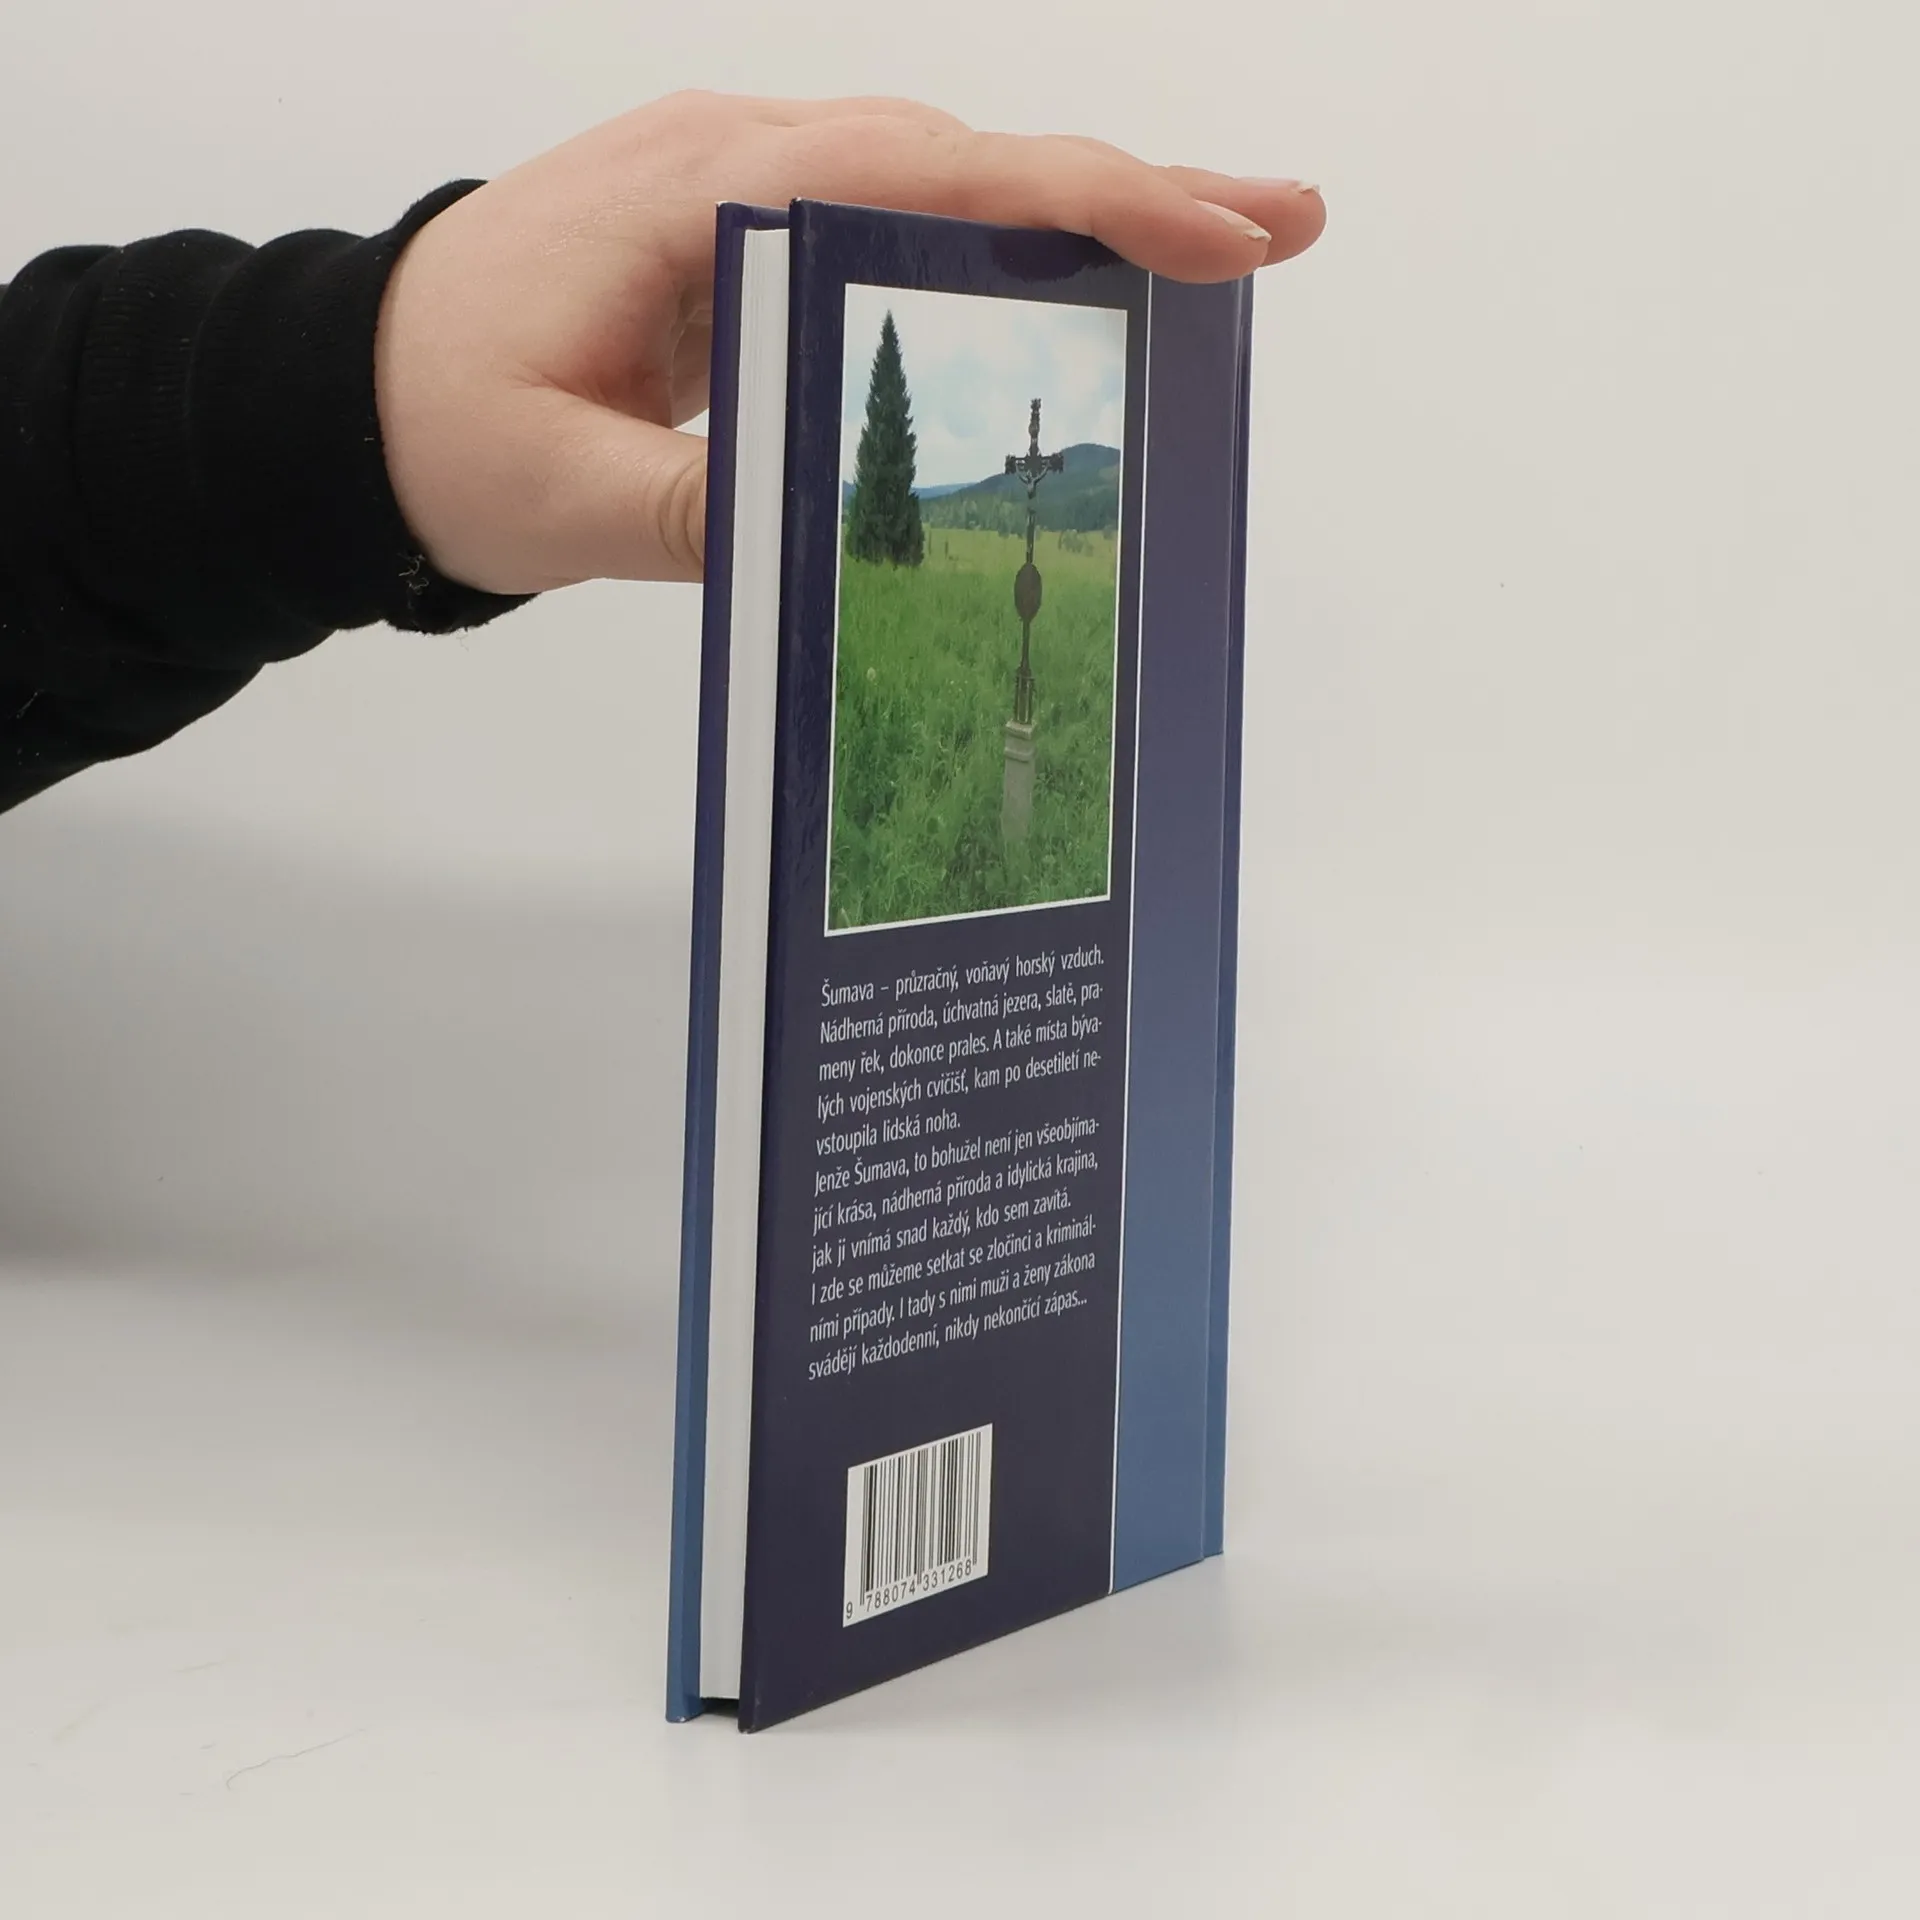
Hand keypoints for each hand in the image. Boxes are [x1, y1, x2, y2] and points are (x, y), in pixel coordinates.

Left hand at [374, 91, 1324, 594]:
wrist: (355, 395)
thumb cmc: (441, 427)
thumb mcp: (560, 496)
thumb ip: (695, 511)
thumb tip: (838, 530)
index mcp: (702, 190)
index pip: (921, 174)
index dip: (1074, 199)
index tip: (1206, 232)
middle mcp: (739, 159)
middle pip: (964, 158)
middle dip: (1128, 189)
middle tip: (1278, 228)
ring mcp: (747, 188)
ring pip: (942, 184)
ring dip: (1079, 214)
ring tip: (1218, 249)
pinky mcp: (750, 237)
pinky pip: (895, 227)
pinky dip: (997, 249)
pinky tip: (1071, 281)